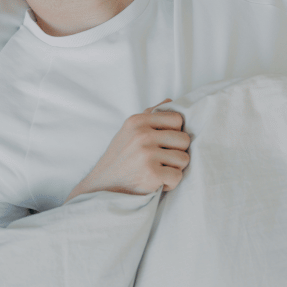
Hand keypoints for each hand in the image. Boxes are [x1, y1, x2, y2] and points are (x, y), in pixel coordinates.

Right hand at [64, 99, 190, 202]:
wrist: (102, 186)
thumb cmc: (121, 157)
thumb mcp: (130, 130)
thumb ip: (150, 115)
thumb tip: (171, 100)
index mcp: (138, 121)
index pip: (177, 119)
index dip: (175, 132)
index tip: (164, 143)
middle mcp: (142, 135)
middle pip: (184, 139)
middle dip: (177, 152)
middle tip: (162, 160)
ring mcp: (146, 154)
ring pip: (184, 159)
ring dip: (174, 168)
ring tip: (159, 170)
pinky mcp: (151, 174)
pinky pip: (178, 177)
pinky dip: (170, 183)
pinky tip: (157, 182)